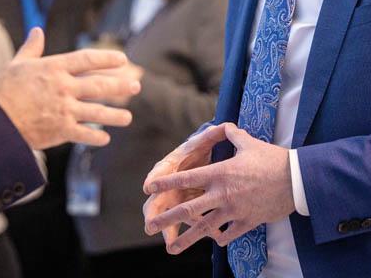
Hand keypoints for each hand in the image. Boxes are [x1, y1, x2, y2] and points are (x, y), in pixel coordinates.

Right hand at [0, 28, 140, 148]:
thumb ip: (32, 48)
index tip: (122, 59)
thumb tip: (37, 31)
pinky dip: (96, 137)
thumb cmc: (2, 90)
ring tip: (128, 118)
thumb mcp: (16, 64)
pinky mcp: (61, 130)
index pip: (87, 60)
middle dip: (120, 86)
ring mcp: (64, 110)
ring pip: (98, 112)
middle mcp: (64, 87)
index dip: (106, 58)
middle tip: (136, 86)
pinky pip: (85, 134)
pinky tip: (105, 138)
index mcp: (54, 68)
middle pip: (99, 86)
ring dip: (115, 116)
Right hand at [142, 123, 228, 247]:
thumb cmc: (201, 151)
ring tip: (171, 244)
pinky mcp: (185, 209)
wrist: (203, 160)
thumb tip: (221, 126)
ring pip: (170, 216)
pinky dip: (193, 231)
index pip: (160, 172)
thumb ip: (211, 135)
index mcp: (171, 166)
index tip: (148, 186)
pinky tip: (204, 237)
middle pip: (157, 201)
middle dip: (153, 214)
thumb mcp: (205, 141)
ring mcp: (176, 199)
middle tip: (149, 226)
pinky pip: (189, 222)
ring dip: (170, 230)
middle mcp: (169, 185)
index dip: (154, 180)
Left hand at [143, 123, 294, 253]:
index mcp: (220, 173)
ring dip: (187, 238)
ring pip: (205, 228)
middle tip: (149, 225)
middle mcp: (222, 194)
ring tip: (171, 248)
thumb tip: (225, 127)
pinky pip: (229, 234)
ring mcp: (234, 211)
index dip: (166, 184)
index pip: (186, 179)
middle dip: (166, 218)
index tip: (150, 189)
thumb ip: (232, 136)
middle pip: (189, 209)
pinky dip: (219, 238)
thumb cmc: (271, 159)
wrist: (296, 180)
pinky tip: (213, 241)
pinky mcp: (248, 222)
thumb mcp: (248, 143)